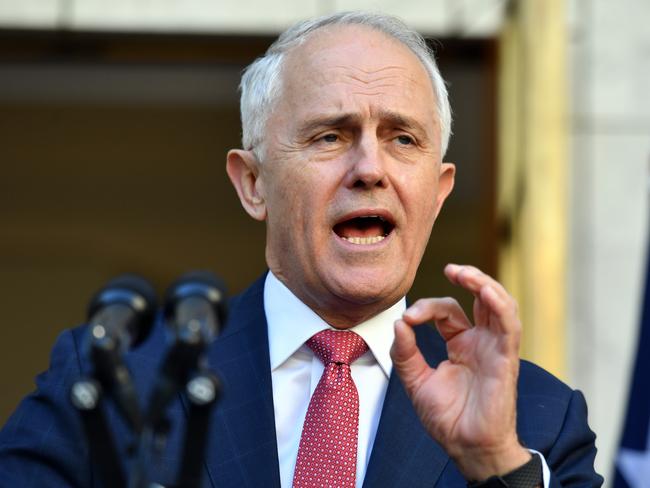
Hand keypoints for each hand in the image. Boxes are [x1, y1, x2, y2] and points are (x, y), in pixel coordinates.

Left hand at [390, 264, 530, 480]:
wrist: (466, 447)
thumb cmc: (447, 418)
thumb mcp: (416, 381)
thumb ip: (405, 353)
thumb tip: (398, 323)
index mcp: (461, 344)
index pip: (448, 311)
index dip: (427, 308)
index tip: (408, 320)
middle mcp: (480, 341)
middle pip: (480, 298)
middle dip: (468, 278)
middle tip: (451, 267)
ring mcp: (495, 348)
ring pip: (499, 304)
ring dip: (484, 283)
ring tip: (463, 272)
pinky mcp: (506, 358)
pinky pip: (509, 326)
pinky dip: (499, 304)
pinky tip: (484, 290)